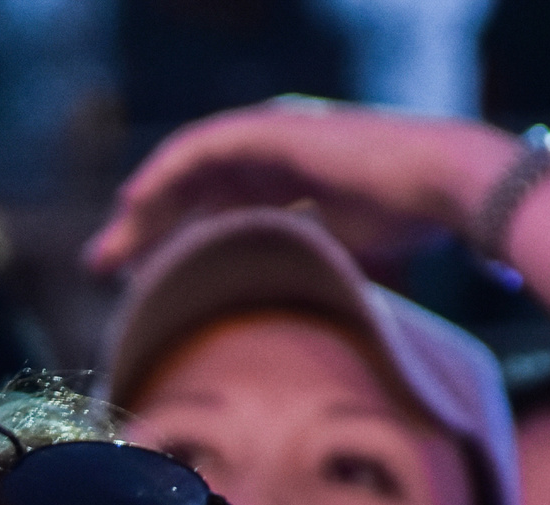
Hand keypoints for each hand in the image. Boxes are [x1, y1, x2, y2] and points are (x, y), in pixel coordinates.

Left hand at [84, 98, 519, 275]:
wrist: (447, 188)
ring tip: (109, 247)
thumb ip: (297, 273)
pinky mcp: (272, 132)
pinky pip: (201, 149)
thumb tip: (268, 326)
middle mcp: (275, 157)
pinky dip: (164, 174)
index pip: (215, 212)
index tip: (140, 283)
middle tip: (103, 269)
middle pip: (192, 193)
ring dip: (145, 208)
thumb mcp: (339, 259)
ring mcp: (273, 139)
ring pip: (187, 172)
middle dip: (145, 230)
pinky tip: (135, 202)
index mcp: (291, 184)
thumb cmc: (412, 228)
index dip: (175, 244)